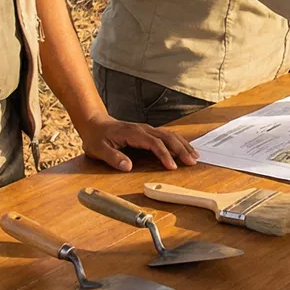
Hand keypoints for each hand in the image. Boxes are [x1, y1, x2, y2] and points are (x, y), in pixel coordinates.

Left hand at [76, 114, 198, 170]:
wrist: (94, 122)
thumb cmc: (96, 137)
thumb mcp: (98, 149)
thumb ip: (113, 157)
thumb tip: (127, 166)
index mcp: (133, 133)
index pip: (154, 143)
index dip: (165, 155)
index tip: (173, 167)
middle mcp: (143, 129)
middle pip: (167, 137)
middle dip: (181, 149)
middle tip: (192, 162)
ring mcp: (147, 129)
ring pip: (170, 135)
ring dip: (183, 145)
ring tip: (194, 156)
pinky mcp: (148, 131)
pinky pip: (167, 135)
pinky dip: (178, 142)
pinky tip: (185, 148)